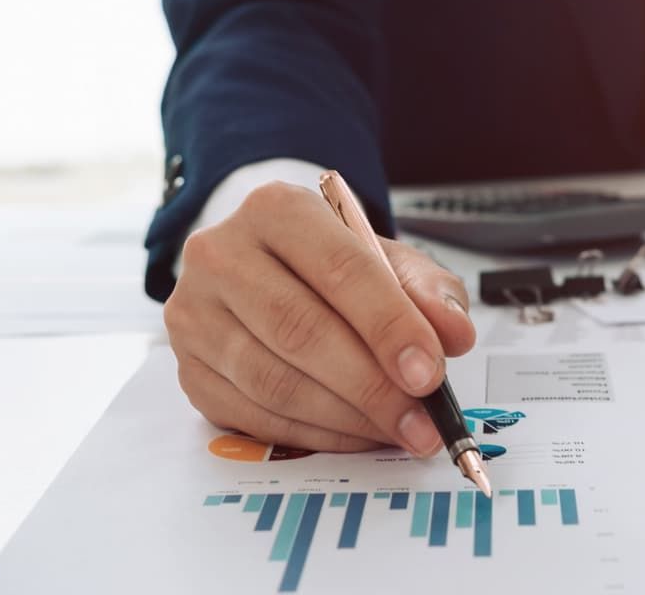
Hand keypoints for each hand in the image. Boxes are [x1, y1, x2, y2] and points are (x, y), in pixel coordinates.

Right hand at [164, 181, 474, 456]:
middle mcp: (222, 255)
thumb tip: (454, 335)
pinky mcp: (190, 372)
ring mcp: (195, 316)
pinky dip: (316, 435)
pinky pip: (256, 417)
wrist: (266, 269)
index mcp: (276, 210)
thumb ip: (429, 292)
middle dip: (372, 384)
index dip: (390, 326)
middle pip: (301, 330)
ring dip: (347, 417)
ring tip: (398, 430)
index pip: (341, 270)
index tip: (430, 372)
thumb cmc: (330, 264)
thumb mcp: (388, 260)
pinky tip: (356, 434)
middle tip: (421, 419)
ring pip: (275, 381)